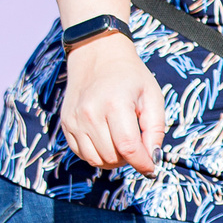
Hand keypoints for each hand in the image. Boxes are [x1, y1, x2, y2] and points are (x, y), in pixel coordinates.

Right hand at [58, 35, 164, 174]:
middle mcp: (90, 113)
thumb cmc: (130, 77)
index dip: (142, 163)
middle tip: (137, 145)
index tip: (151, 168)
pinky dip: (97, 154)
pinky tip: (107, 140)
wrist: (97, 55)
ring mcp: (75, 119)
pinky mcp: (67, 123)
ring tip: (122, 143)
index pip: (128, 148)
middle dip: (129, 159)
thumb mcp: (152, 97)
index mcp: (115, 104)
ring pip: (96, 160)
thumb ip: (155, 130)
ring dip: (113, 159)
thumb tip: (152, 159)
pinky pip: (82, 153)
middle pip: (112, 157)